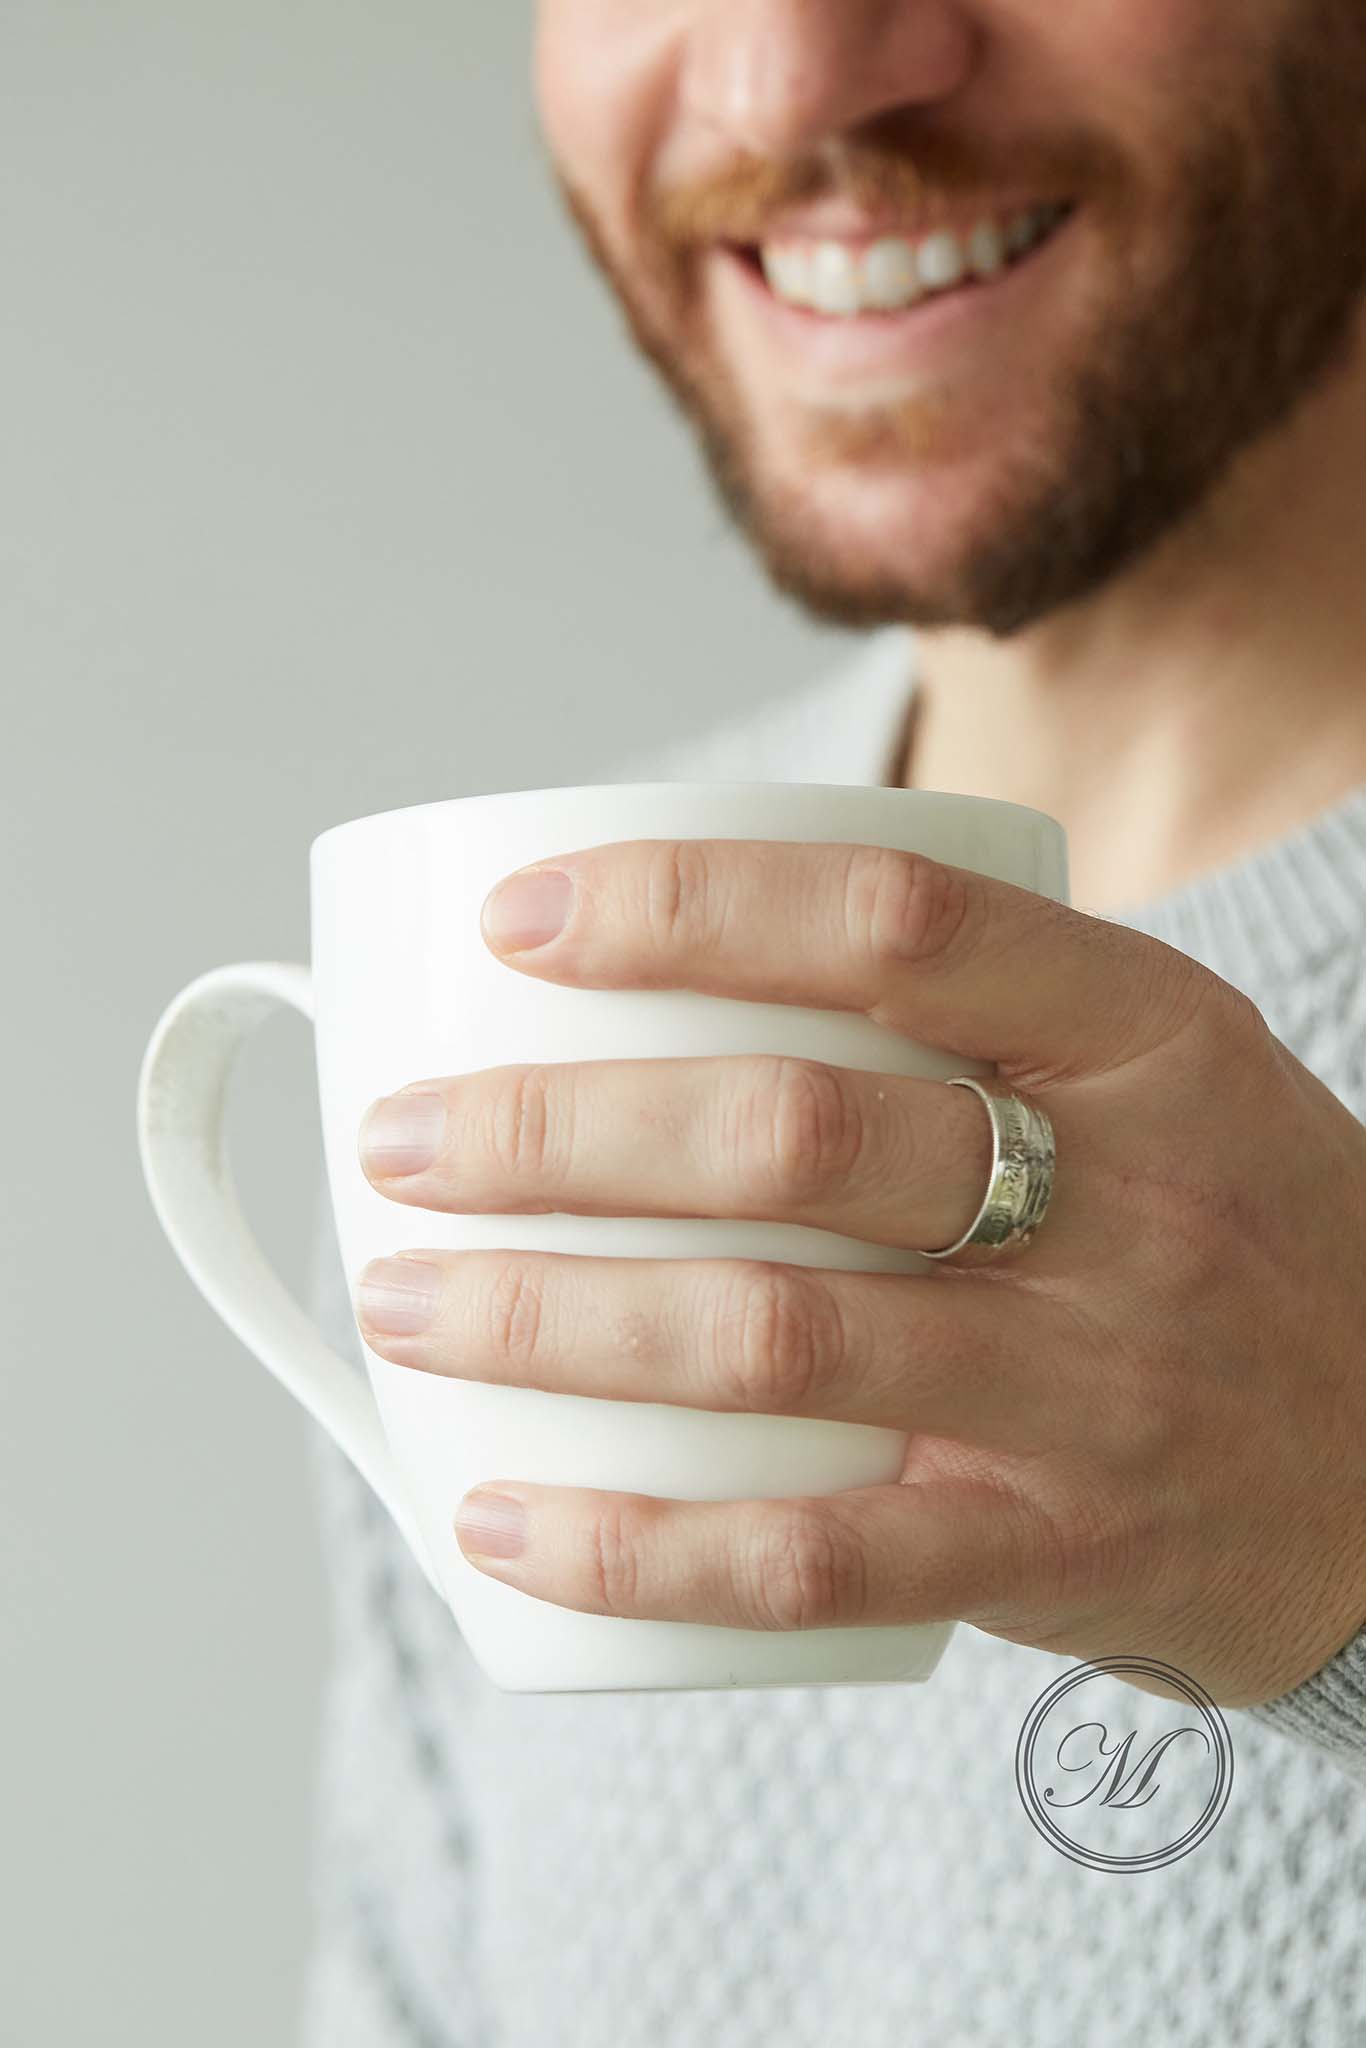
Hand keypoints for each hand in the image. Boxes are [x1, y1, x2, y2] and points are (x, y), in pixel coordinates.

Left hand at [352, 838, 1365, 1707]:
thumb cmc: (1236, 1243)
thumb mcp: (1163, 1081)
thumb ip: (969, 1022)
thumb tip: (675, 982)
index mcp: (1145, 1039)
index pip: (894, 923)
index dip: (685, 907)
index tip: (521, 924)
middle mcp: (1124, 1199)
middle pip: (795, 1133)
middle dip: (556, 1131)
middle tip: (404, 1141)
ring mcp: (1093, 1385)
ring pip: (776, 1334)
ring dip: (550, 1322)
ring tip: (407, 1301)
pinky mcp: (1057, 1550)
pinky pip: (816, 1561)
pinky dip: (637, 1548)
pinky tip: (504, 1524)